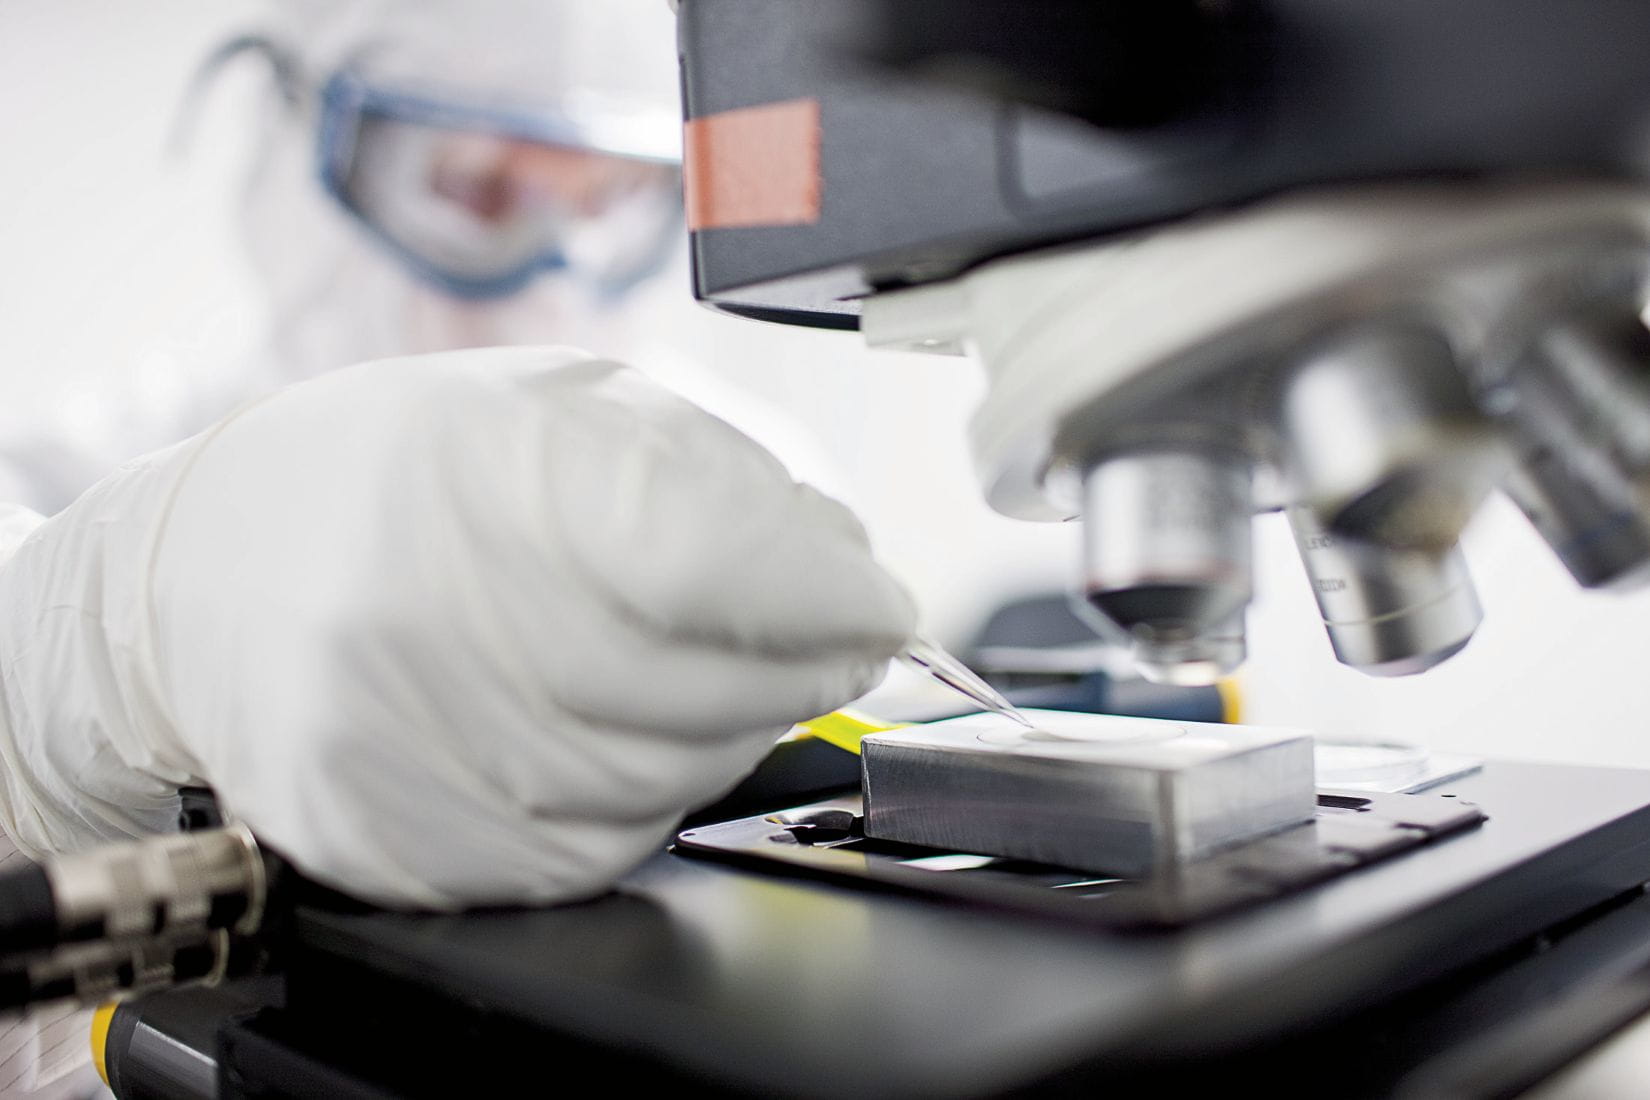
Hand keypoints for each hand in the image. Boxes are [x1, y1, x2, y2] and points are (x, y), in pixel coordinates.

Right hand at [0, 347, 913, 908]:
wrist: (201, 580)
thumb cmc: (386, 474)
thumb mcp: (545, 406)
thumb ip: (704, 471)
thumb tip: (839, 557)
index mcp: (468, 476)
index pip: (701, 558)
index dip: (821, 593)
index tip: (878, 599)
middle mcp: (420, 619)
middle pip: (700, 683)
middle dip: (804, 665)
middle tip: (831, 635)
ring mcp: (402, 749)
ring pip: (665, 775)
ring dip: (732, 725)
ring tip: (706, 661)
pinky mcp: (399, 843)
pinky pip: (599, 843)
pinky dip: (653, 789)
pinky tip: (626, 724)